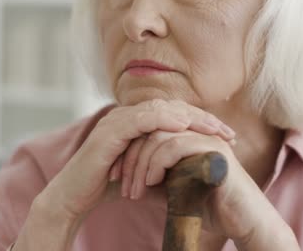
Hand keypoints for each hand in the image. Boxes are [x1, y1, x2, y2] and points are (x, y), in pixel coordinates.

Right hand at [37, 99, 235, 222]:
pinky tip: (182, 126)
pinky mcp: (110, 131)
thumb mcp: (145, 172)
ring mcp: (117, 120)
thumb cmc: (108, 185)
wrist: (75, 195)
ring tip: (213, 128)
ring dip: (189, 118)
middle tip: (227, 132)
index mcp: (136, 122)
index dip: (201, 122)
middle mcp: (127, 116)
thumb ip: (166, 165)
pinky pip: (140, 120)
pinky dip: (163, 120)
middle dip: (202, 118)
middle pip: (172, 107)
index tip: (226, 136)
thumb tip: (199, 171)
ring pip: (159, 110)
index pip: (175, 114)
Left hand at [116, 128, 293, 245]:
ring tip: (134, 188)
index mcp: (186, 138)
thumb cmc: (210, 208)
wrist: (243, 221)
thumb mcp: (173, 194)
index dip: (128, 152)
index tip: (115, 176)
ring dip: (140, 163)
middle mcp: (195, 132)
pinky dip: (157, 163)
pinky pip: (175, 146)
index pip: (147, 133)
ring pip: (158, 137)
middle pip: (149, 131)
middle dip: (129, 157)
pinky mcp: (213, 148)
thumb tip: (129, 181)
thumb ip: (154, 183)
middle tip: (118, 182)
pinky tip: (152, 181)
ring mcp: (205, 137)